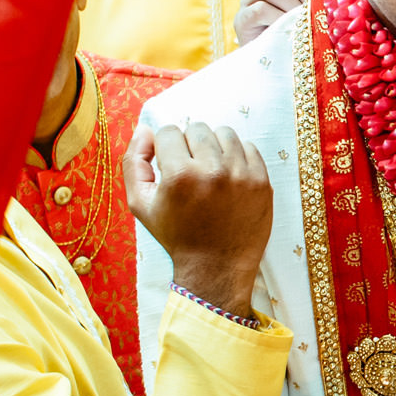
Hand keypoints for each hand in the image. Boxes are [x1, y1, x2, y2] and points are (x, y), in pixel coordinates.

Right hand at [125, 119, 272, 317]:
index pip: (169, 131)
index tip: (170, 166)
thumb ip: (133, 161)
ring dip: (214, 146)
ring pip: (224, 133)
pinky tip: (228, 176)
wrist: (216, 267)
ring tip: (210, 170)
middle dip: (189, 145)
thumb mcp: (140, 203)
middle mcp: (213, 171)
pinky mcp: (262, 181)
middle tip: (190, 169)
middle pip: (197, 128)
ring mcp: (242, 175)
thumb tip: (145, 128)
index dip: (165, 148)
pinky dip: (236, 156)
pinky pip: (248, 147)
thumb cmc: (176, 235)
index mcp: (179, 175)